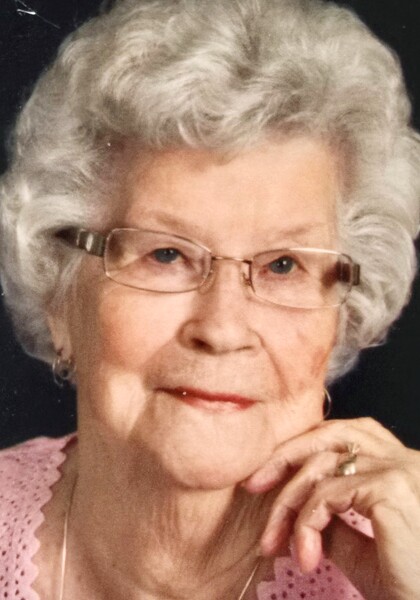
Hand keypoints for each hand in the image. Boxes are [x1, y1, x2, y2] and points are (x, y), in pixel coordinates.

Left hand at [243, 418, 419, 599]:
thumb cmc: (408, 587)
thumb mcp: (361, 548)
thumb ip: (333, 519)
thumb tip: (298, 507)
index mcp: (401, 466)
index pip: (344, 436)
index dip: (303, 449)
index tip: (268, 477)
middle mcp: (404, 459)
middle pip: (330, 435)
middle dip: (284, 457)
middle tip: (252, 485)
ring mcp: (399, 470)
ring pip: (321, 466)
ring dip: (287, 503)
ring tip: (273, 541)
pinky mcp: (390, 489)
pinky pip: (326, 494)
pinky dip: (304, 523)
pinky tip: (306, 555)